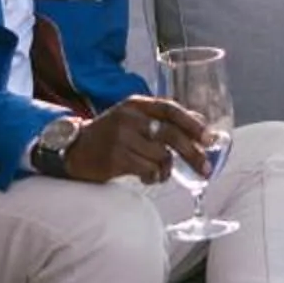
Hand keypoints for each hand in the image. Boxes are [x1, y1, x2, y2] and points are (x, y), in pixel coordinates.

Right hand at [61, 96, 209, 183]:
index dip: (192, 123)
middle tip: (206, 169)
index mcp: (136, 104)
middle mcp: (129, 118)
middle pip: (170, 135)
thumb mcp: (133, 119)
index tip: (210, 138)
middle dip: (193, 154)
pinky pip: (148, 171)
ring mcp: (121, 138)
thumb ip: (162, 119)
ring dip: (167, 170)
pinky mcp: (115, 158)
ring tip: (161, 173)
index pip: (170, 109)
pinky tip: (148, 177)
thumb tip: (200, 122)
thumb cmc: (110, 135)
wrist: (74, 150)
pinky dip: (154, 177)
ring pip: (161, 156)